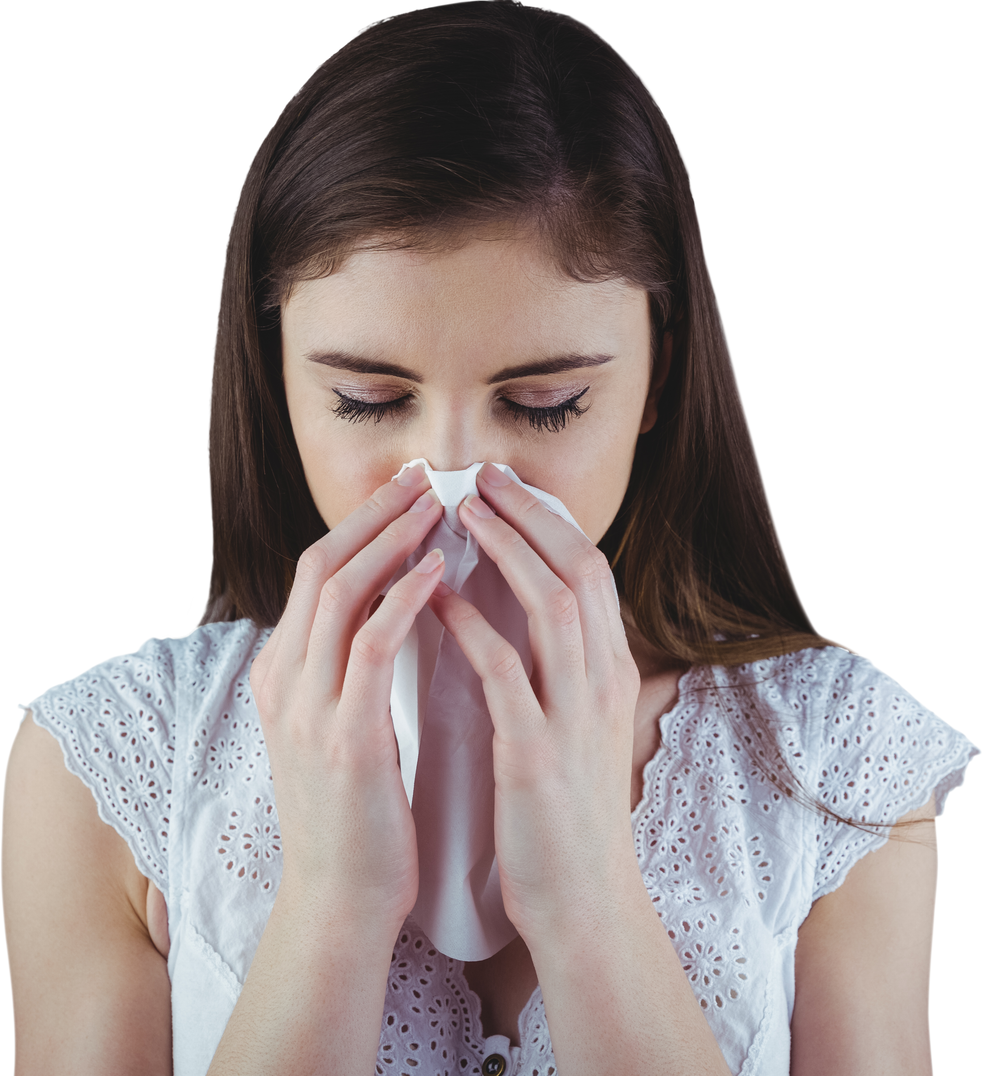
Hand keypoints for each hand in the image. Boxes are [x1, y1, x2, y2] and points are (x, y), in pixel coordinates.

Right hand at [249, 465, 445, 930]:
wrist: (341, 901)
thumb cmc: (358, 814)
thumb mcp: (341, 727)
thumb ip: (352, 670)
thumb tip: (394, 611)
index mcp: (282, 674)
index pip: (318, 572)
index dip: (363, 524)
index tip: (409, 490)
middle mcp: (283, 679)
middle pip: (321, 563)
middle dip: (375, 512)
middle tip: (425, 475)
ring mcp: (306, 706)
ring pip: (340, 590)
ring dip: (391, 539)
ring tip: (439, 505)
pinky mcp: (342, 736)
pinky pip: (372, 643)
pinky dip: (405, 597)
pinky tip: (442, 570)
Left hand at [426, 463, 642, 943]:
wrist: (583, 901)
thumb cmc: (567, 815)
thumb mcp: (578, 730)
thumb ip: (562, 673)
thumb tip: (525, 619)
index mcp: (611, 674)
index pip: (591, 572)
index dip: (549, 521)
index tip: (506, 488)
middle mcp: (604, 682)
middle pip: (579, 568)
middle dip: (531, 514)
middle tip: (481, 477)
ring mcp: (575, 715)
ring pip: (552, 603)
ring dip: (506, 550)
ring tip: (461, 515)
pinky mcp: (536, 752)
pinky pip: (503, 669)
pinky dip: (470, 624)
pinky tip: (435, 598)